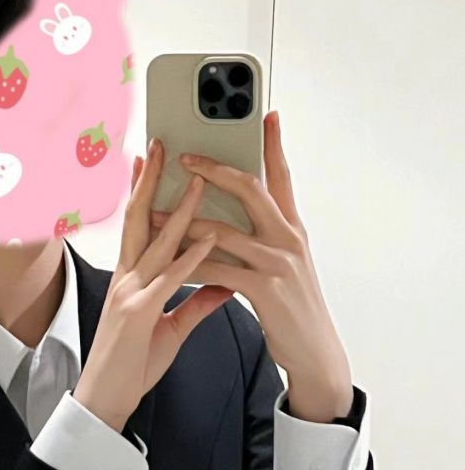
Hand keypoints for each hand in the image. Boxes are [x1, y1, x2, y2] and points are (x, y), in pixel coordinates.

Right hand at [72, 137, 231, 433]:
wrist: (106, 399)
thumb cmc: (131, 363)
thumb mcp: (170, 327)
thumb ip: (196, 302)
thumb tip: (222, 283)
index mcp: (131, 277)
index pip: (137, 223)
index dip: (143, 190)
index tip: (152, 162)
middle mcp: (127, 276)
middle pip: (138, 218)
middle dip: (151, 180)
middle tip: (163, 147)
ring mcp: (130, 292)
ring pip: (156, 241)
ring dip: (181, 209)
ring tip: (200, 181)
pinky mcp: (139, 313)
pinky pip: (168, 279)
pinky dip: (189, 257)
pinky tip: (207, 239)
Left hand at [148, 110, 353, 423]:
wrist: (317, 353)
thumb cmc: (295, 306)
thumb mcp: (288, 262)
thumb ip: (266, 234)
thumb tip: (244, 211)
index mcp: (292, 228)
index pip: (282, 176)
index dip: (274, 144)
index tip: (266, 116)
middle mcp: (287, 238)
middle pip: (250, 188)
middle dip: (214, 168)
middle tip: (185, 156)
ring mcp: (277, 262)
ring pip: (222, 229)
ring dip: (182, 219)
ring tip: (154, 210)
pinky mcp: (263, 289)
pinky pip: (216, 268)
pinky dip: (189, 262)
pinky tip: (168, 259)